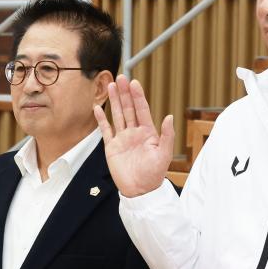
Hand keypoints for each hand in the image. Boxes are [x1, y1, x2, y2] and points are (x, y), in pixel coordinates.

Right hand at [94, 76, 174, 197]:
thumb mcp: (165, 154)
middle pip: (128, 108)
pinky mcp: (112, 147)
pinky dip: (101, 119)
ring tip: (110, 85)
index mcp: (148, 132)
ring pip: (117, 115)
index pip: (142, 109)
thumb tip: (169, 117)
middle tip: (120, 77)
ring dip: (114, 101)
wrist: (140, 191)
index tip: (134, 83)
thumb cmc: (155, 174)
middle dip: (124, 93)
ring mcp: (122, 138)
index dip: (138, 96)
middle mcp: (134, 132)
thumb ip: (167, 135)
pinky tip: (98, 108)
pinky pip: (105, 130)